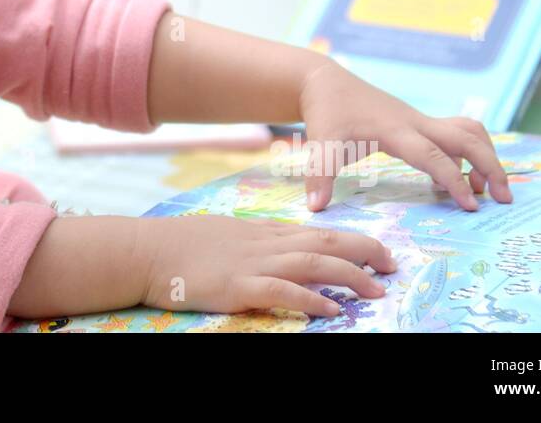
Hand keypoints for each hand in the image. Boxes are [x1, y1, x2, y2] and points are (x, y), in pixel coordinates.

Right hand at [135, 215, 396, 316]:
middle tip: (393, 264)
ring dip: (350, 275)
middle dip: (364, 250)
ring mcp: (252, 264)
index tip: (379, 249)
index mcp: (261, 231)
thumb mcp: (225, 232)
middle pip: (325, 241)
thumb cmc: (180, 243)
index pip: (317, 231)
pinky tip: (333, 309)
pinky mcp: (238, 286)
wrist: (147, 250)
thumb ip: (255, 240)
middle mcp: (264, 243)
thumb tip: (281, 246)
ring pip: (312, 262)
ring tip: (378, 290)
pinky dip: (311, 298)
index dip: (353, 239)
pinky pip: (283, 291)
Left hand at [298, 59, 513, 212]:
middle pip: (468, 138)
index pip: (434, 156)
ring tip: (483, 191)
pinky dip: (466, 155)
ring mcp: (420, 121)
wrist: (325, 82)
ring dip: (485, 157)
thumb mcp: (321, 143)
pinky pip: (455, 136)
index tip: (472, 206)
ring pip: (468, 132)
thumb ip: (320, 174)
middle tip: (505, 198)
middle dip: (491, 165)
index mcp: (396, 130)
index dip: (454, 180)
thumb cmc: (326, 113)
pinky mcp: (419, 123)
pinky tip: (456, 180)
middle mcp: (416, 123)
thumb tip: (315, 208)